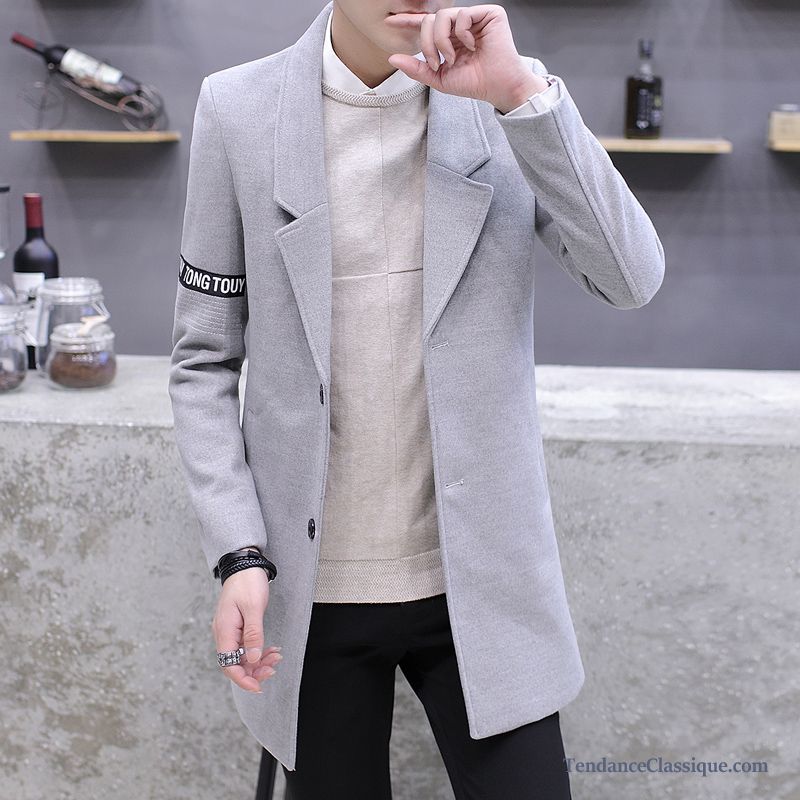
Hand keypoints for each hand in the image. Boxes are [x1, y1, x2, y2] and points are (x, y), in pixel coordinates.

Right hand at [211, 566, 281, 692]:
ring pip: (242, 655)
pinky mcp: (237, 627)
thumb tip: (253, 658)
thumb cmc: (248, 582)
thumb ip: (253, 634)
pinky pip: (246, 646)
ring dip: (259, 661)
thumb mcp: (254, 607)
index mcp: (224, 630)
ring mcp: (230, 630)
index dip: (242, 679)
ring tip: (276, 658)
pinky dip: (258, 650)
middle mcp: (224, 633)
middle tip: (274, 668)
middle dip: (254, 670)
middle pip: (235, 663)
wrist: (244, 564)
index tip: (258, 686)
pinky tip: (271, 650)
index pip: (228, 664)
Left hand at [386, 4, 549, 112]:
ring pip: (443, 15)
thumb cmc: (474, 83)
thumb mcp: (439, 79)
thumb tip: (392, 58)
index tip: (390, 22)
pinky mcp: (489, 14)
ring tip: (454, 58)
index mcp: (450, 38)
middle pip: (431, 20)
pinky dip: (462, 34)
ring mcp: (474, 18)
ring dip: (442, 41)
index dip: (408, 22)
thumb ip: (417, 69)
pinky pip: (463, 14)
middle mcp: (460, 26)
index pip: (426, 26)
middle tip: (436, 63)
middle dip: (427, 43)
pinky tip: (472, 46)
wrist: (497, 87)